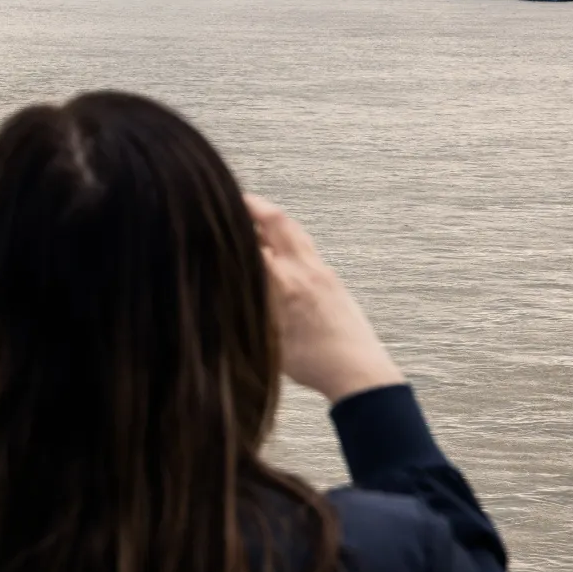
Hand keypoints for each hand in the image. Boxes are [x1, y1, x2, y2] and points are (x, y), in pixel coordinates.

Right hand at [248, 194, 403, 403]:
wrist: (360, 372)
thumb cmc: (314, 363)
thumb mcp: (269, 338)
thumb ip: (250, 308)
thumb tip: (228, 287)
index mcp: (286, 283)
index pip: (252, 241)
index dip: (232, 226)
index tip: (212, 218)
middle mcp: (305, 269)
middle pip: (278, 222)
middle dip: (254, 206)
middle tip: (233, 199)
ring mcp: (322, 271)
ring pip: (295, 231)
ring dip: (273, 218)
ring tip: (254, 215)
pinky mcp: (332, 279)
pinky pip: (306, 246)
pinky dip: (287, 236)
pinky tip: (278, 246)